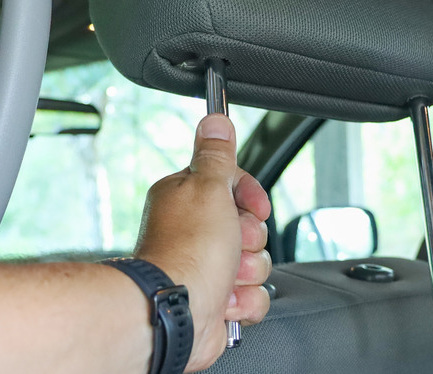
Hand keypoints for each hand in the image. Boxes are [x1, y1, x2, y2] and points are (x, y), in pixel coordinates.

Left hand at [135, 114, 271, 371]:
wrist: (178, 313)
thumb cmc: (188, 252)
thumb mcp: (209, 188)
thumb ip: (217, 155)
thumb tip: (214, 120)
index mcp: (187, 199)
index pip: (233, 185)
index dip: (250, 196)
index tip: (253, 206)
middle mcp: (194, 232)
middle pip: (249, 225)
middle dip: (250, 239)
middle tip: (232, 244)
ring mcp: (205, 267)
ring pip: (255, 262)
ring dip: (248, 272)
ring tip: (226, 277)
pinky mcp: (216, 300)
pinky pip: (252, 295)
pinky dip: (244, 300)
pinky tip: (225, 300)